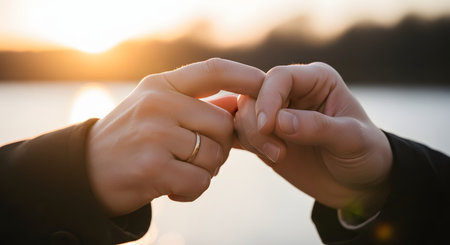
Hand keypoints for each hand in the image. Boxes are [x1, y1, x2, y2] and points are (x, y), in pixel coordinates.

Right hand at [87, 58, 264, 215]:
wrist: (85, 173)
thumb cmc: (131, 141)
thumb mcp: (157, 111)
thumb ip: (197, 106)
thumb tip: (242, 104)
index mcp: (160, 85)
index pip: (213, 70)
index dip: (244, 76)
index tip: (265, 84)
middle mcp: (157, 103)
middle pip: (224, 124)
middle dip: (221, 146)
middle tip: (200, 157)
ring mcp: (154, 134)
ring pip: (215, 156)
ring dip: (206, 171)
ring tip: (180, 171)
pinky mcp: (152, 167)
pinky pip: (200, 181)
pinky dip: (193, 190)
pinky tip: (172, 188)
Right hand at [235, 62, 392, 218]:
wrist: (358, 184)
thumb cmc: (364, 154)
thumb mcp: (352, 139)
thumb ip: (317, 127)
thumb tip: (279, 121)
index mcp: (316, 80)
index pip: (279, 77)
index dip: (268, 98)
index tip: (268, 127)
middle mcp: (292, 92)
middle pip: (253, 93)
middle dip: (256, 122)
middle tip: (277, 152)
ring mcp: (275, 115)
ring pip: (243, 114)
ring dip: (252, 136)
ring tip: (278, 156)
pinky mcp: (264, 137)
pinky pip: (239, 133)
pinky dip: (238, 142)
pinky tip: (258, 156)